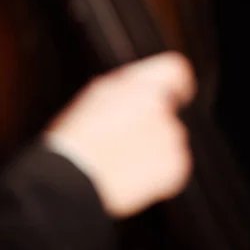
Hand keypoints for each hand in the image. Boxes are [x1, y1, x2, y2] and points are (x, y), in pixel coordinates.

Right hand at [42, 52, 195, 218]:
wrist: (72, 179)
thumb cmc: (77, 138)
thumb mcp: (100, 95)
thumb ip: (132, 88)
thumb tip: (147, 91)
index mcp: (141, 82)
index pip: (175, 70)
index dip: (177, 83)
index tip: (176, 94)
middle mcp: (160, 103)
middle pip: (167, 110)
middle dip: (153, 124)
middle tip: (124, 140)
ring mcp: (171, 134)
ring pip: (170, 139)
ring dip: (154, 148)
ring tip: (121, 160)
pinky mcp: (176, 164)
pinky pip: (174, 166)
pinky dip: (159, 173)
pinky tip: (131, 176)